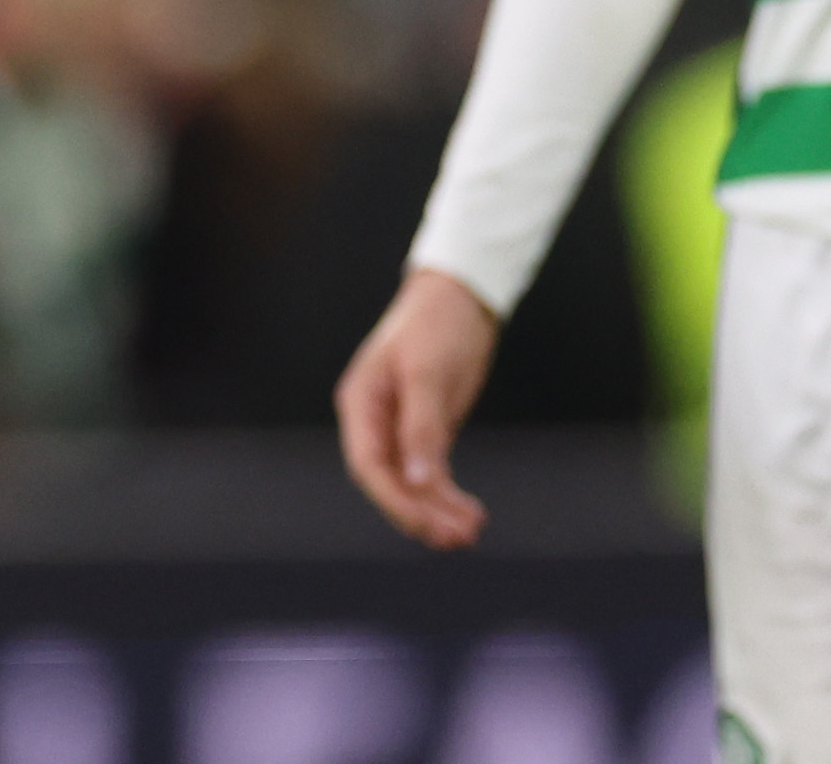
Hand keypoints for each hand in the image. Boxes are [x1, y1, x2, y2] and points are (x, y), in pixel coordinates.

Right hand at [334, 268, 499, 548]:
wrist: (463, 294)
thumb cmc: (437, 322)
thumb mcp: (428, 371)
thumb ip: (421, 427)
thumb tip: (418, 482)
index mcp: (361, 405)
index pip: (369, 465)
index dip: (393, 498)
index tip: (424, 521)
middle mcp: (376, 423)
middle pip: (391, 482)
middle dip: (421, 513)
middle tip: (456, 537)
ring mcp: (401, 428)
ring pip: (415, 482)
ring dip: (439, 511)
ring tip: (469, 534)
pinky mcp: (429, 430)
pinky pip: (433, 472)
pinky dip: (449, 494)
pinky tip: (468, 515)